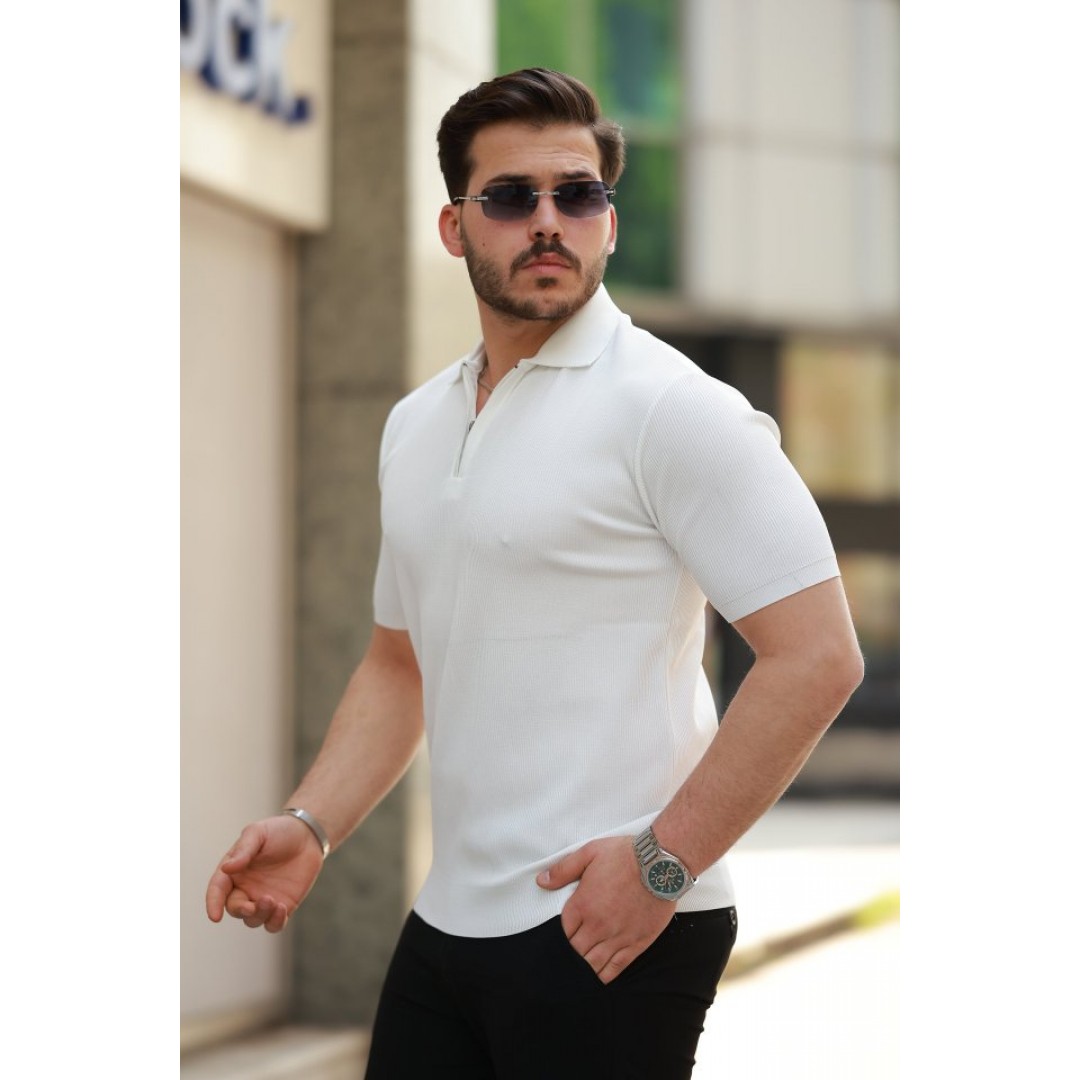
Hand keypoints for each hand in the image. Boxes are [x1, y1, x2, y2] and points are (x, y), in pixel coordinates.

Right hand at [205, 816, 324, 932]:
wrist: (309, 835)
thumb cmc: (279, 831)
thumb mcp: (258, 833)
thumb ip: (243, 850)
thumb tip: (226, 868)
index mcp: (234, 871)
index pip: (218, 890)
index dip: (213, 903)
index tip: (215, 916)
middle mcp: (245, 888)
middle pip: (234, 909)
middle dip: (240, 910)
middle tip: (251, 906)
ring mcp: (263, 899)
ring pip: (252, 919)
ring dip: (259, 915)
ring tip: (272, 901)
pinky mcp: (282, 906)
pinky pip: (273, 924)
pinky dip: (275, 922)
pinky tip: (282, 908)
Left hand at [537, 836, 674, 984]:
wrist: (660, 864)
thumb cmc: (625, 855)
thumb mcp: (589, 853)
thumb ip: (563, 869)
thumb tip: (541, 880)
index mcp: (582, 904)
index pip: (563, 931)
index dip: (561, 936)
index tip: (562, 937)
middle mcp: (598, 925)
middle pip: (575, 951)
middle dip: (571, 954)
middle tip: (569, 957)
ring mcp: (617, 936)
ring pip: (593, 963)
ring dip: (585, 968)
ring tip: (580, 971)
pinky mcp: (636, 943)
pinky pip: (617, 967)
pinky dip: (605, 975)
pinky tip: (599, 977)